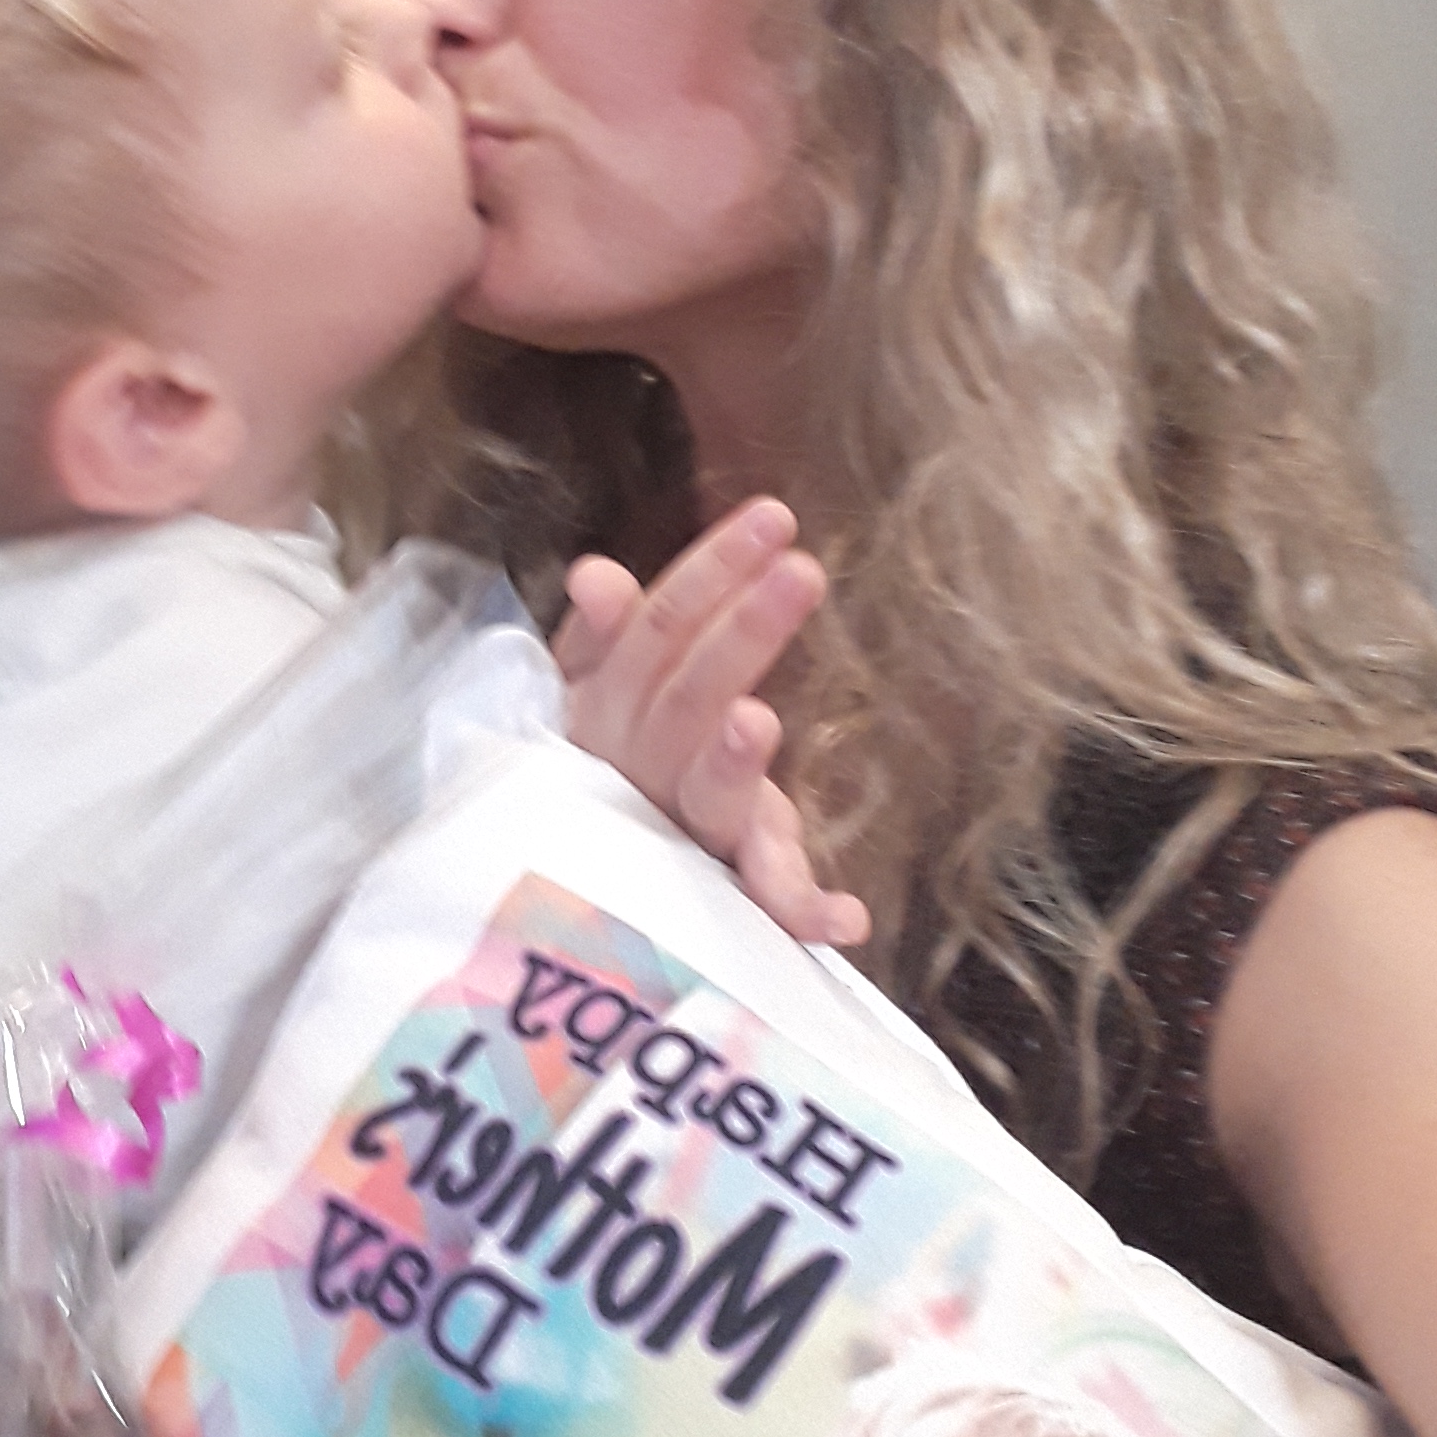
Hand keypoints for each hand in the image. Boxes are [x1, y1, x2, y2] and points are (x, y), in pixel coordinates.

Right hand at [553, 497, 869, 951]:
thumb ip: (607, 635)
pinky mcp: (723, 895)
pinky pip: (759, 902)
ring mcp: (680, 837)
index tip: (774, 518)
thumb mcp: (605, 690)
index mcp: (607, 713)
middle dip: (740, 634)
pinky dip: (801, 908)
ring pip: (703, 796)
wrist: (585, 885)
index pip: (655, 631)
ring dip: (728, 762)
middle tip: (803, 572)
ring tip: (756, 720)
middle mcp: (638, 774)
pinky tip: (850, 918)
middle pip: (685, 698)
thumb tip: (596, 573)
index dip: (710, 575)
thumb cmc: (618, 761)